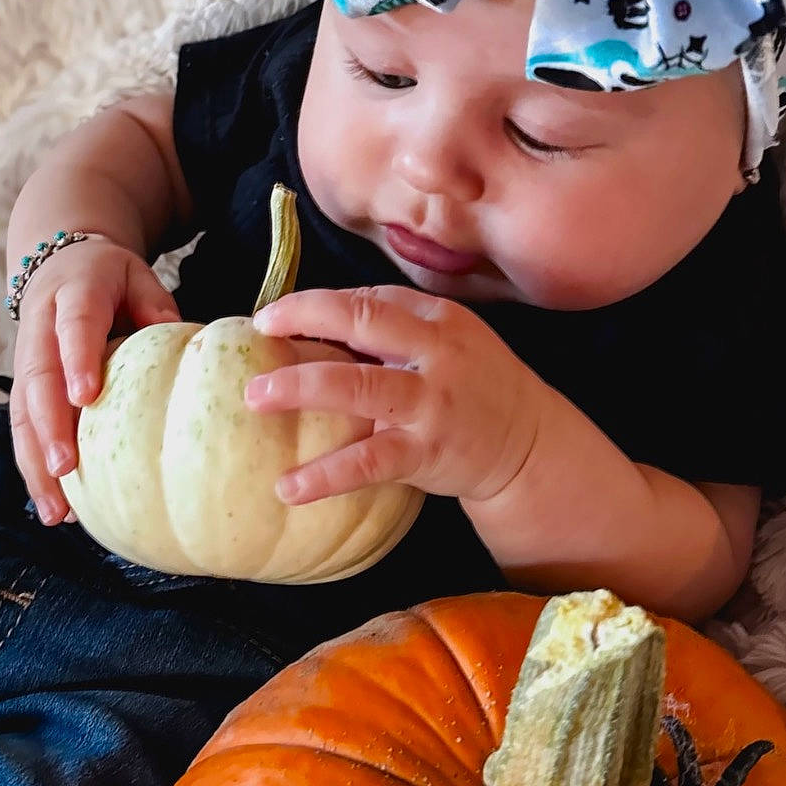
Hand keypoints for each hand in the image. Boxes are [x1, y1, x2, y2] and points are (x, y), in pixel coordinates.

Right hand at [10, 238, 179, 524]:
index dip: (76, 359)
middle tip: (64, 468)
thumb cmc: (109, 279)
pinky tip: (56, 508)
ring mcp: (25, 361)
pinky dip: (36, 470)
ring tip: (57, 511)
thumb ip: (154, 303)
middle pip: (37, 380)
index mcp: (73, 295)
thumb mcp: (136, 276)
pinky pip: (24, 431)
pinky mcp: (23, 388)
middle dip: (47, 427)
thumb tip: (185, 338)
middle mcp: (41, 329)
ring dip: (36, 463)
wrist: (57, 264)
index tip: (85, 398)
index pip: (74, 326)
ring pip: (22, 414)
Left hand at [245, 285, 550, 504]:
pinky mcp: (427, 452)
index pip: (368, 299)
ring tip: (256, 398)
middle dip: (304, 320)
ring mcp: (432, 403)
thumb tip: (313, 327)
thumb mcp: (448, 343)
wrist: (529, 444)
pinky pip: (368, 460)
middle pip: (361, 321)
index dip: (316, 304)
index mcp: (437, 319)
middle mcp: (437, 352)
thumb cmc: (475, 388)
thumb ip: (395, 331)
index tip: (272, 316)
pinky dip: (325, 474)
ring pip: (358, 386)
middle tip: (259, 334)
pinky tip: (288, 486)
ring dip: (301, 387)